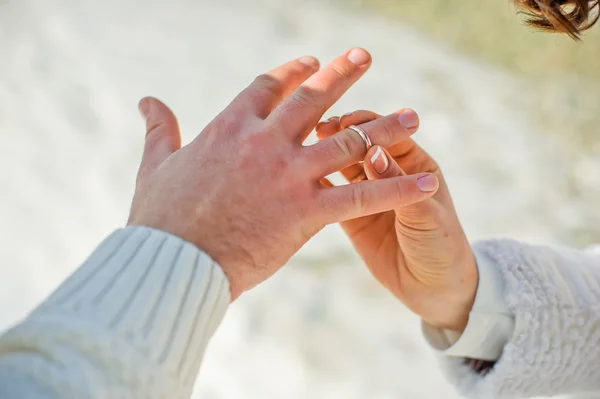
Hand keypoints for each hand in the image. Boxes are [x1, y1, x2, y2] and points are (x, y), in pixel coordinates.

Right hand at [127, 50, 438, 299]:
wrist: (174, 262)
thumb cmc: (161, 218)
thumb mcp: (156, 165)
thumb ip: (158, 128)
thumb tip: (146, 99)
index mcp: (229, 127)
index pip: (267, 86)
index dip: (291, 71)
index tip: (310, 62)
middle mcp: (264, 142)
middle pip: (312, 97)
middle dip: (342, 74)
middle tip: (364, 57)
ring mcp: (288, 174)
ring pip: (347, 141)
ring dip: (384, 127)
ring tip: (413, 115)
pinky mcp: (305, 211)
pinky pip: (360, 195)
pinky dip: (395, 188)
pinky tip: (427, 182)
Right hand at [317, 110, 476, 331]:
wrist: (432, 289)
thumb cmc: (440, 246)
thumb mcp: (425, 215)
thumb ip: (398, 184)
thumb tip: (373, 152)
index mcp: (414, 165)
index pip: (388, 136)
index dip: (368, 126)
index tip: (346, 123)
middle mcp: (388, 174)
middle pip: (361, 144)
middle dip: (342, 135)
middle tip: (319, 130)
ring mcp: (367, 194)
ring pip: (343, 165)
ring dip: (326, 154)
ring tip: (306, 148)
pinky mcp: (350, 215)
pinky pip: (331, 194)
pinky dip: (316, 184)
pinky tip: (297, 179)